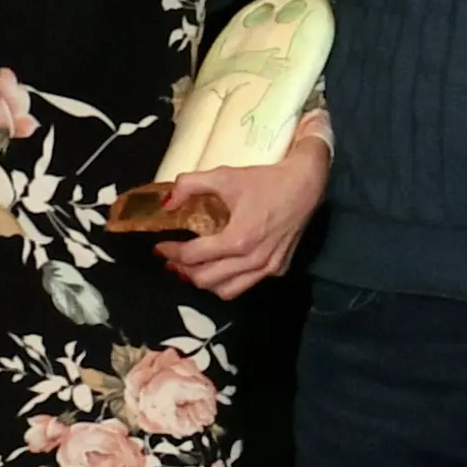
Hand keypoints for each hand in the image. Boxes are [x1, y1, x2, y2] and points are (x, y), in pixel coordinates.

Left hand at [156, 139, 330, 297]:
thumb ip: (189, 185)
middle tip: (172, 258)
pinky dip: (229, 280)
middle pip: (205, 280)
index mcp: (238, 239)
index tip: (159, 246)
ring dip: (205, 282)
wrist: (306, 184)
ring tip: (193, 268)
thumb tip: (166, 202)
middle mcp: (253, 259)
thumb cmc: (266, 180)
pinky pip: (247, 284)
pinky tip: (222, 266)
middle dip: (183, 270)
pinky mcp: (279, 268)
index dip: (170, 252)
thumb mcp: (225, 175)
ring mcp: (268, 267)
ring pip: (226, 290)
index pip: (193, 256)